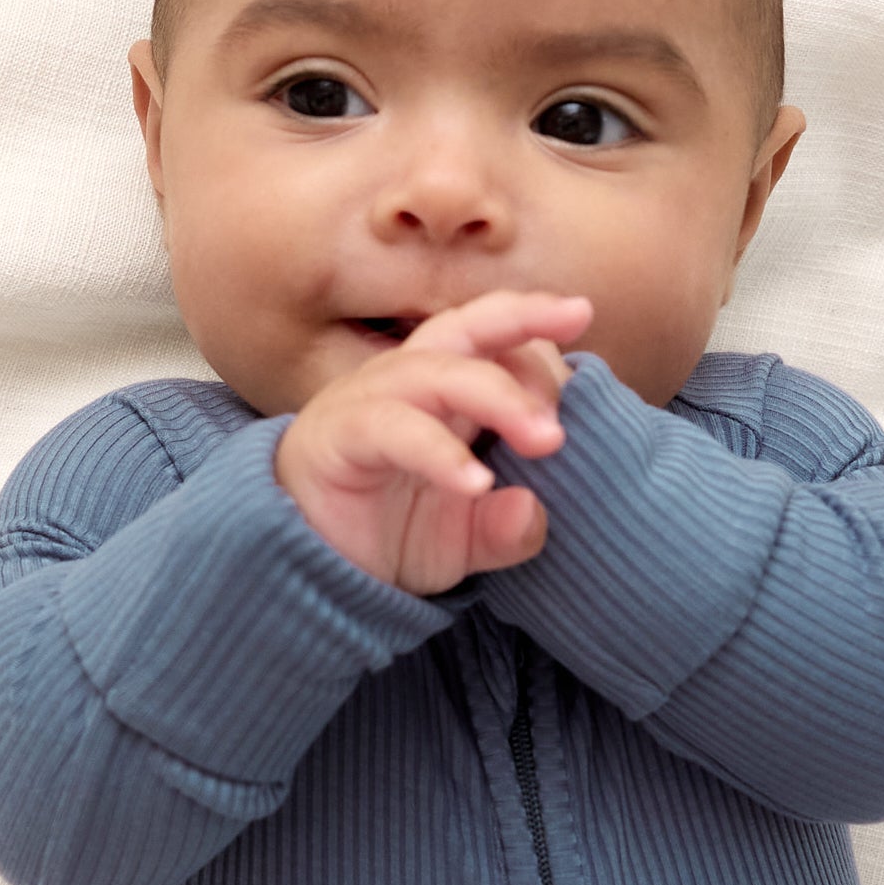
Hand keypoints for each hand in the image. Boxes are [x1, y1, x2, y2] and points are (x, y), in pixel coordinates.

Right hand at [274, 291, 592, 594]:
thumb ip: (504, 531)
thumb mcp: (461, 541)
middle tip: (577, 319)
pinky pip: (392, 428)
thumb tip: (534, 514)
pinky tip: (476, 483)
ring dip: (497, 396)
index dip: (536, 332)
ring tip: (548, 440)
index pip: (492, 338)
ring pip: (434, 371)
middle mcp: (404, 382)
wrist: (300, 569)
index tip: (582, 332)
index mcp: (440, 390)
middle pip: (464, 327)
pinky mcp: (337, 437)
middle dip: (521, 316)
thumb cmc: (382, 533)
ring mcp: (365, 404)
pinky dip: (438, 451)